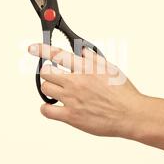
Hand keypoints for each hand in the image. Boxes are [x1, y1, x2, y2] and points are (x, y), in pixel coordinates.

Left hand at [28, 43, 142, 137]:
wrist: (130, 114)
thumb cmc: (124, 94)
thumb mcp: (111, 69)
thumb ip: (94, 59)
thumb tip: (83, 50)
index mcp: (86, 68)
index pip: (58, 54)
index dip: (41, 49)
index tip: (32, 48)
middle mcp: (76, 82)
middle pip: (46, 72)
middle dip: (48, 72)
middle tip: (54, 76)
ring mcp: (72, 99)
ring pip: (45, 88)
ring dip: (49, 88)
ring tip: (58, 92)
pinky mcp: (71, 116)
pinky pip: (47, 110)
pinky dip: (47, 108)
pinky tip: (53, 107)